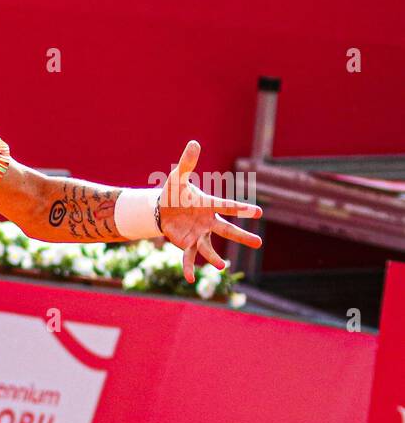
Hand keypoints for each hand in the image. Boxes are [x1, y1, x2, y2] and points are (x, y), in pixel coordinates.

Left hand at [157, 141, 262, 282]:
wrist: (161, 209)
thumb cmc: (173, 193)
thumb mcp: (177, 178)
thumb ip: (186, 163)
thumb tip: (194, 143)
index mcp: (209, 205)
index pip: (228, 206)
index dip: (241, 209)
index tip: (258, 212)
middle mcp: (208, 222)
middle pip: (227, 230)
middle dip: (242, 236)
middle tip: (260, 243)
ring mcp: (198, 235)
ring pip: (209, 248)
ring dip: (215, 258)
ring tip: (221, 266)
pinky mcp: (186, 244)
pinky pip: (189, 258)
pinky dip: (189, 268)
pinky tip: (190, 280)